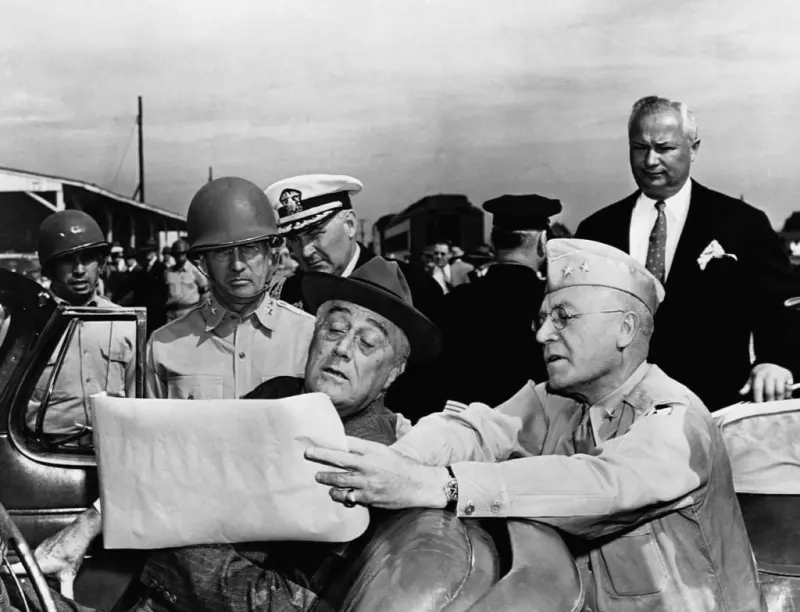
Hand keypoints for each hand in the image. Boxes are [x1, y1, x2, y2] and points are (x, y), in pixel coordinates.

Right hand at [9, 507, 100, 597]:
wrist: (81, 530)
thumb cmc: (75, 548)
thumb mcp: (70, 574)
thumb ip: (66, 590)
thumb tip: (67, 600)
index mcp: (39, 563)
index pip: (18, 569)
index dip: (10, 572)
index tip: (5, 572)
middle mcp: (36, 554)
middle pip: (30, 569)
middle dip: (37, 575)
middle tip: (49, 575)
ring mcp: (40, 548)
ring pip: (37, 562)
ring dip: (44, 567)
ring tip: (56, 565)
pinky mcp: (44, 543)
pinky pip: (42, 555)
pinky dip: (48, 559)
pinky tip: (58, 558)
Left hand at [306, 437, 449, 509]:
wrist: (418, 484)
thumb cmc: (401, 465)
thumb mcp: (384, 451)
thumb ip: (365, 450)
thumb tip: (345, 446)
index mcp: (372, 450)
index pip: (346, 443)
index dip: (330, 442)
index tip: (317, 442)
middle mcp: (367, 465)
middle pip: (338, 460)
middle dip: (321, 457)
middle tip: (309, 455)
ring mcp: (367, 483)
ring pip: (339, 481)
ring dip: (327, 479)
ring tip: (320, 477)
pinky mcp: (369, 498)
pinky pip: (348, 497)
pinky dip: (340, 495)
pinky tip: (335, 494)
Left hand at [739, 363, 794, 402]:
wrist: (772, 364)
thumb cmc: (761, 373)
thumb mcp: (752, 377)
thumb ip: (748, 386)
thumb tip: (741, 393)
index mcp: (759, 375)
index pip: (758, 388)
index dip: (758, 398)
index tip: (759, 405)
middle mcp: (769, 374)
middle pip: (769, 392)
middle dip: (768, 401)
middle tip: (768, 406)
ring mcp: (779, 374)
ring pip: (779, 392)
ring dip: (778, 399)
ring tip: (775, 401)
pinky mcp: (788, 376)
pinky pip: (788, 389)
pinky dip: (786, 394)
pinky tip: (783, 395)